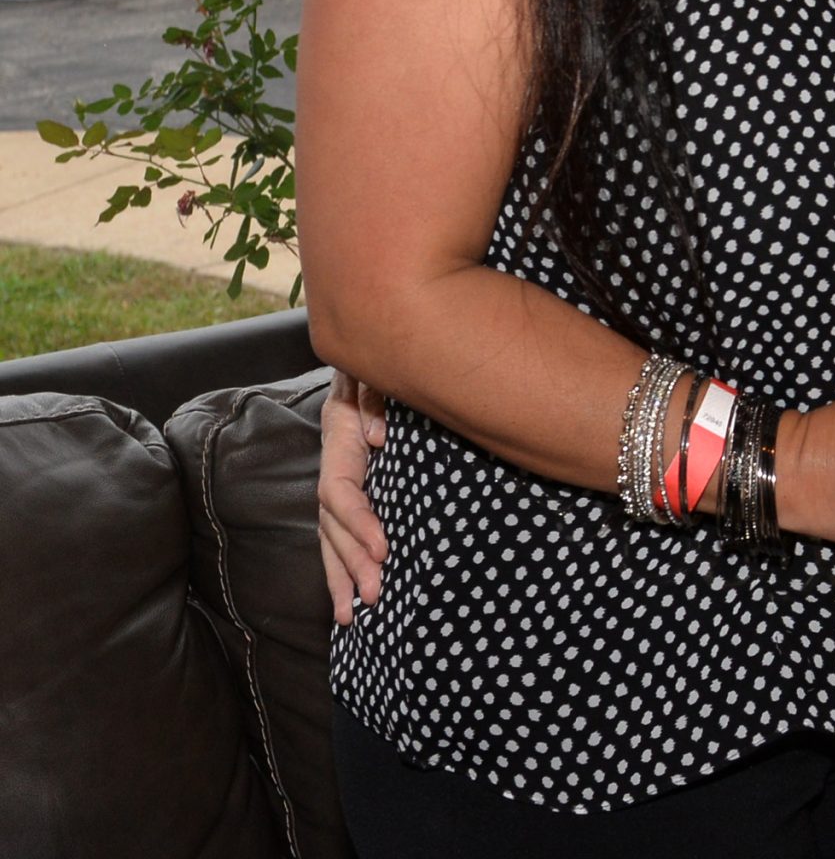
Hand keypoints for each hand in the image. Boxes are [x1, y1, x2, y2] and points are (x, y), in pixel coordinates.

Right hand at [318, 368, 389, 623]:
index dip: (357, 522)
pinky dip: (343, 563)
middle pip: (331, 522)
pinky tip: (350, 596)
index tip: (384, 550)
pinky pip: (341, 529)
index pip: (337, 490)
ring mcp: (341, 470)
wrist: (384, 335)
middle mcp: (335, 456)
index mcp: (340, 432)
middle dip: (350, 562)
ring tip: (353, 615)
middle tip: (374, 597)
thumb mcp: (379, 363)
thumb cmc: (388, 348)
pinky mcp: (357, 481)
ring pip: (331, 533)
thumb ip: (374, 392)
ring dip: (341, 574)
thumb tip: (375, 436)